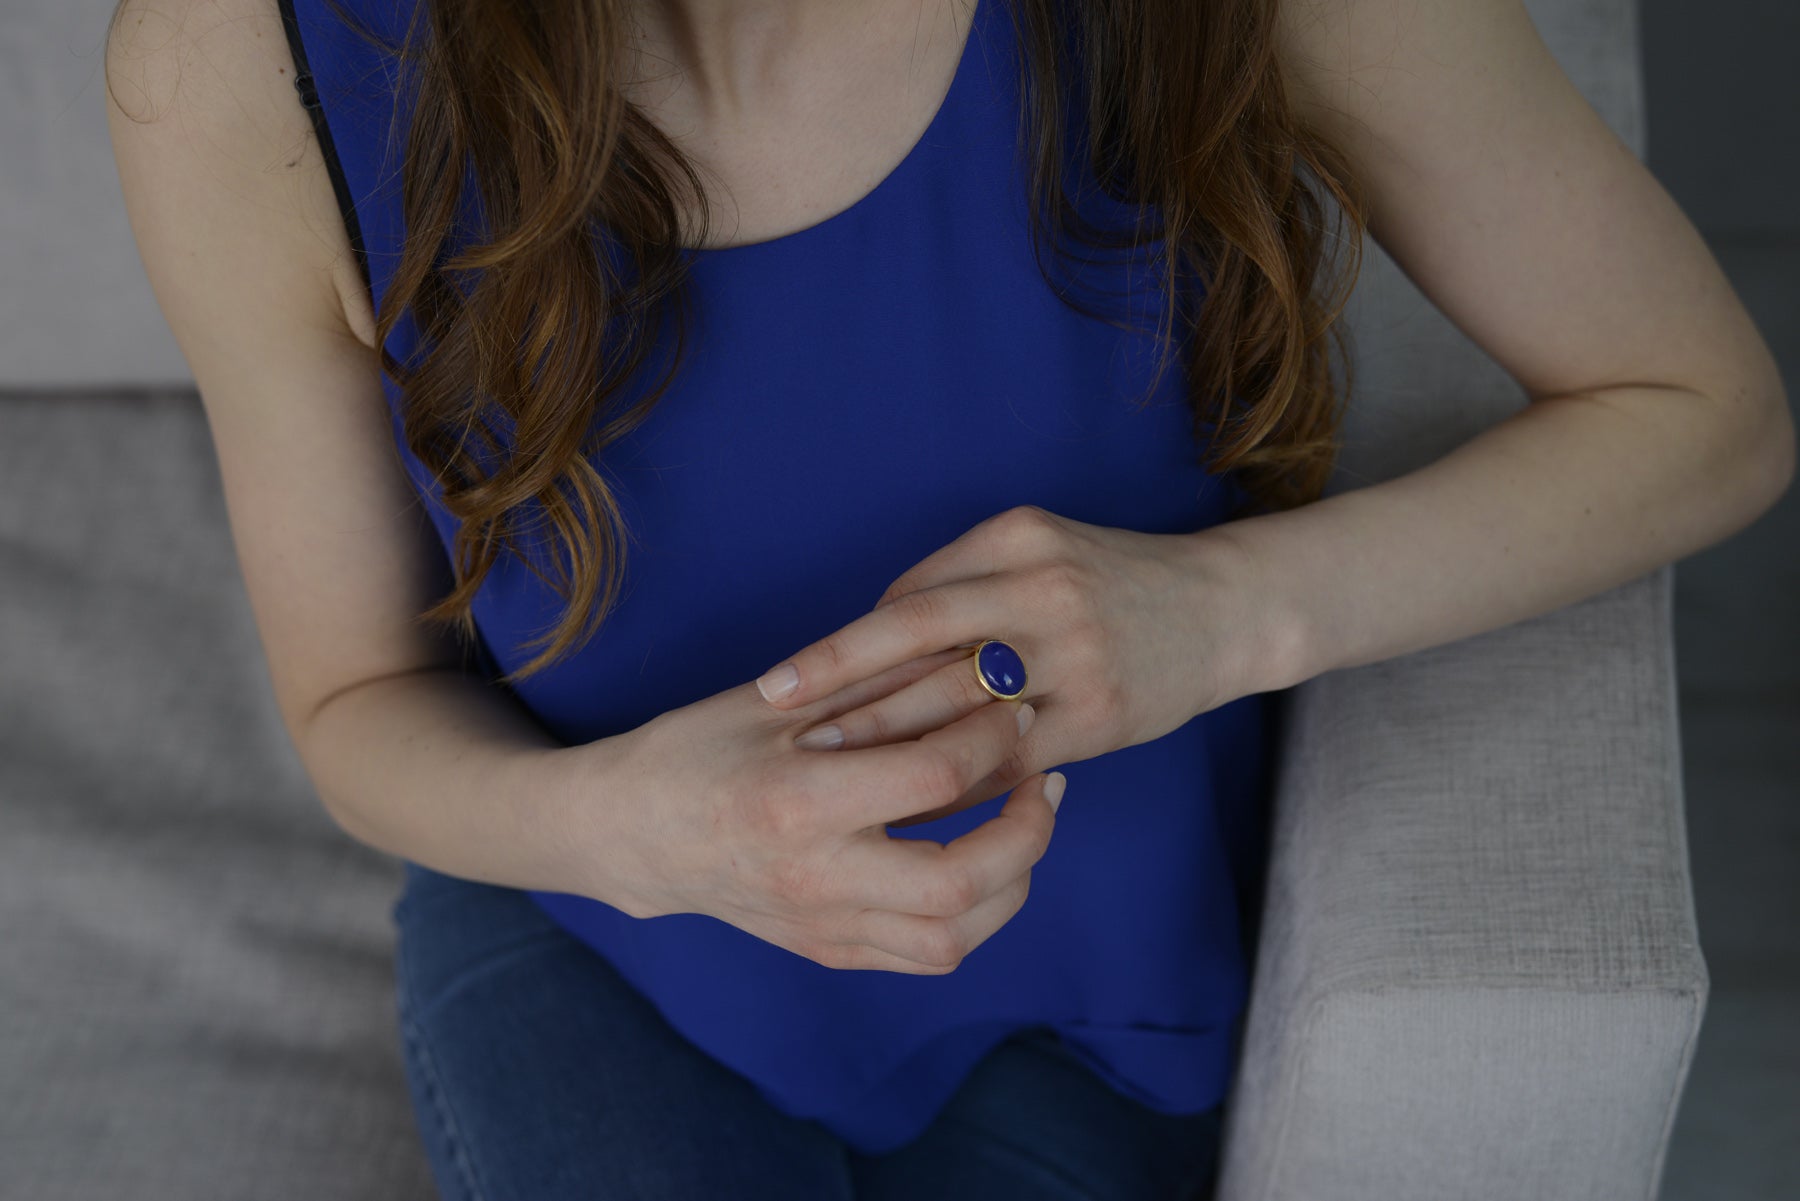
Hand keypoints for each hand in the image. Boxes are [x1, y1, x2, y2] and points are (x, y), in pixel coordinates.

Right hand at [594, 651, 1066, 973]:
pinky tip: (983, 861)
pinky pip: (926, 953)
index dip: (993, 737)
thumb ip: (882, 683)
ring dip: (1014, 882)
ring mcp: (822, 925)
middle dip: (1028, 829)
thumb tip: (978, 662)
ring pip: (955, 938)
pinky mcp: (827, 950)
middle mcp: (815, 878)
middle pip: (963, 883)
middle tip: (1043, 779)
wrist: (630, 832)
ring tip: (1024, 824)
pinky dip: (974, 912)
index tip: (1013, 707)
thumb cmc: (698, 749)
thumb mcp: (782, 699)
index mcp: (798, 802)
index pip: (935, 779)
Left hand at [752, 505, 1253, 825]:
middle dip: (842, 694)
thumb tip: (867, 646)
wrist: (1224, 610)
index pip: (908, 600)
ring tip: (825, 776)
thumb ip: (958, 589)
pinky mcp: (1097, 715)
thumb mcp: (1036, 551)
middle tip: (780, 733)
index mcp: (1016, 538)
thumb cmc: (1109, 581)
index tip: (784, 686)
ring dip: (886, 745)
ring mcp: (1074, 653)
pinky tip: (908, 808)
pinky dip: (951, 786)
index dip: (843, 650)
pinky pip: (1005, 760)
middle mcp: (1042, 587)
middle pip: (917, 644)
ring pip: (957, 707)